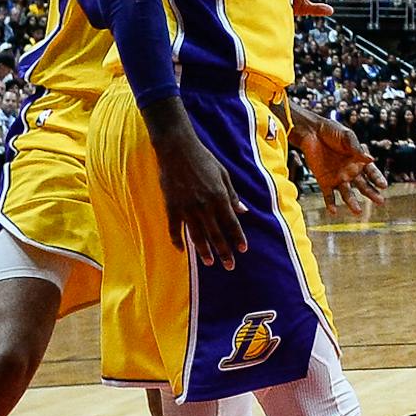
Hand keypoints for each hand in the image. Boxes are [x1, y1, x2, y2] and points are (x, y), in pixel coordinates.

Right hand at [146, 104, 248, 268]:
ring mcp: (186, 208)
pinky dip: (177, 241)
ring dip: (204, 251)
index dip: (237, 237)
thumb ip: (233, 195)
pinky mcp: (172, 207)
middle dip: (224, 251)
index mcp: (219, 196)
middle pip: (216, 234)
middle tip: (229, 266)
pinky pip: (174, 229)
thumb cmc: (203, 159)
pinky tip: (182, 251)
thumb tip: (243, 211)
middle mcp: (204, 206)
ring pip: (197, 235)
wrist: (177, 149)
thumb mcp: (223, 174)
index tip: (242, 250)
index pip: (231, 223)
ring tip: (210, 262)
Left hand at [292, 105, 387, 216]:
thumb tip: (371, 159)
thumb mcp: (347, 136)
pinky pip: (328, 195)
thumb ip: (357, 148)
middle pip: (363, 186)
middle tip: (380, 201)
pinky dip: (331, 203)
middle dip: (371, 193)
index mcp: (358, 160)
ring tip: (357, 212)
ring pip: (347, 193)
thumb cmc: (332, 131)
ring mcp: (338, 177)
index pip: (371, 172)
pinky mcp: (324, 181)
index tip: (383, 185)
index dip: (377, 178)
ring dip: (352, 202)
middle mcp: (350, 171)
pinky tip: (334, 211)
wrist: (311, 132)